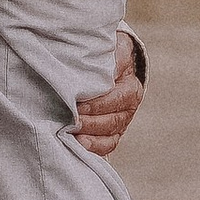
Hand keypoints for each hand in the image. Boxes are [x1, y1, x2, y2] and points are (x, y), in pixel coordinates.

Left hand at [73, 25, 144, 160]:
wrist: (109, 63)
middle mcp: (129, 107)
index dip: (96, 105)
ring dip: (90, 138)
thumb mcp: (107, 50)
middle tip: (69, 122)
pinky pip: (107, 146)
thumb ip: (104, 58)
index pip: (115, 100)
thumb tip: (96, 67)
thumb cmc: (104, 56)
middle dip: (88, 123)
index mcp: (130, 87)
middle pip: (111, 121)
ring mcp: (121, 121)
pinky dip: (93, 148)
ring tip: (71, 136)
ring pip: (109, 136)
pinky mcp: (112, 133)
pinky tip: (77, 146)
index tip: (76, 105)